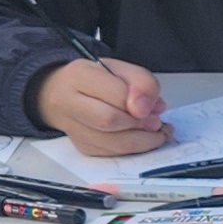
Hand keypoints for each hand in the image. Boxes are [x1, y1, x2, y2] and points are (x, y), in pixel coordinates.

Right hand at [39, 55, 167, 153]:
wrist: (65, 93)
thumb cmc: (97, 79)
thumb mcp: (123, 70)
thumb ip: (142, 83)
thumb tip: (151, 111)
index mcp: (79, 75)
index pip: (114, 94)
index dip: (140, 104)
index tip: (155, 109)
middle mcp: (68, 102)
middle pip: (109, 121)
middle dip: (140, 125)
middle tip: (157, 123)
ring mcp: (72, 128)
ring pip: (111, 143)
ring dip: (142, 141)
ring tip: (156, 133)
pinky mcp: (81, 146)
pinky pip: (111, 154)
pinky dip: (133, 149)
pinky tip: (143, 139)